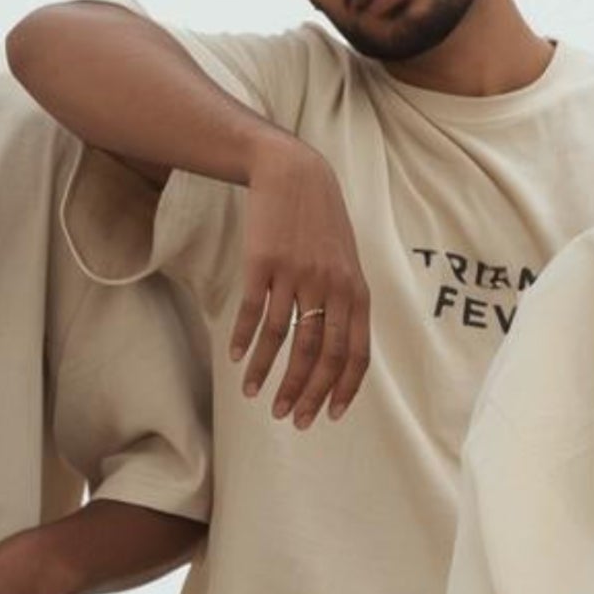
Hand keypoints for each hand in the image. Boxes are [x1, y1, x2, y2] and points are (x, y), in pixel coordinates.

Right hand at [229, 139, 371, 430]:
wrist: (294, 175)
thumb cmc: (322, 225)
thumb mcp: (347, 262)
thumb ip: (347, 304)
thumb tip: (341, 354)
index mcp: (356, 291)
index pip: (355, 353)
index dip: (341, 389)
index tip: (327, 415)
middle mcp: (330, 287)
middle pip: (319, 354)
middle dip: (303, 392)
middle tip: (289, 418)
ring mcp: (296, 275)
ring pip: (283, 338)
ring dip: (268, 373)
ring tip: (256, 397)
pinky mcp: (264, 263)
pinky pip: (254, 312)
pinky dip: (245, 340)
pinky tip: (237, 360)